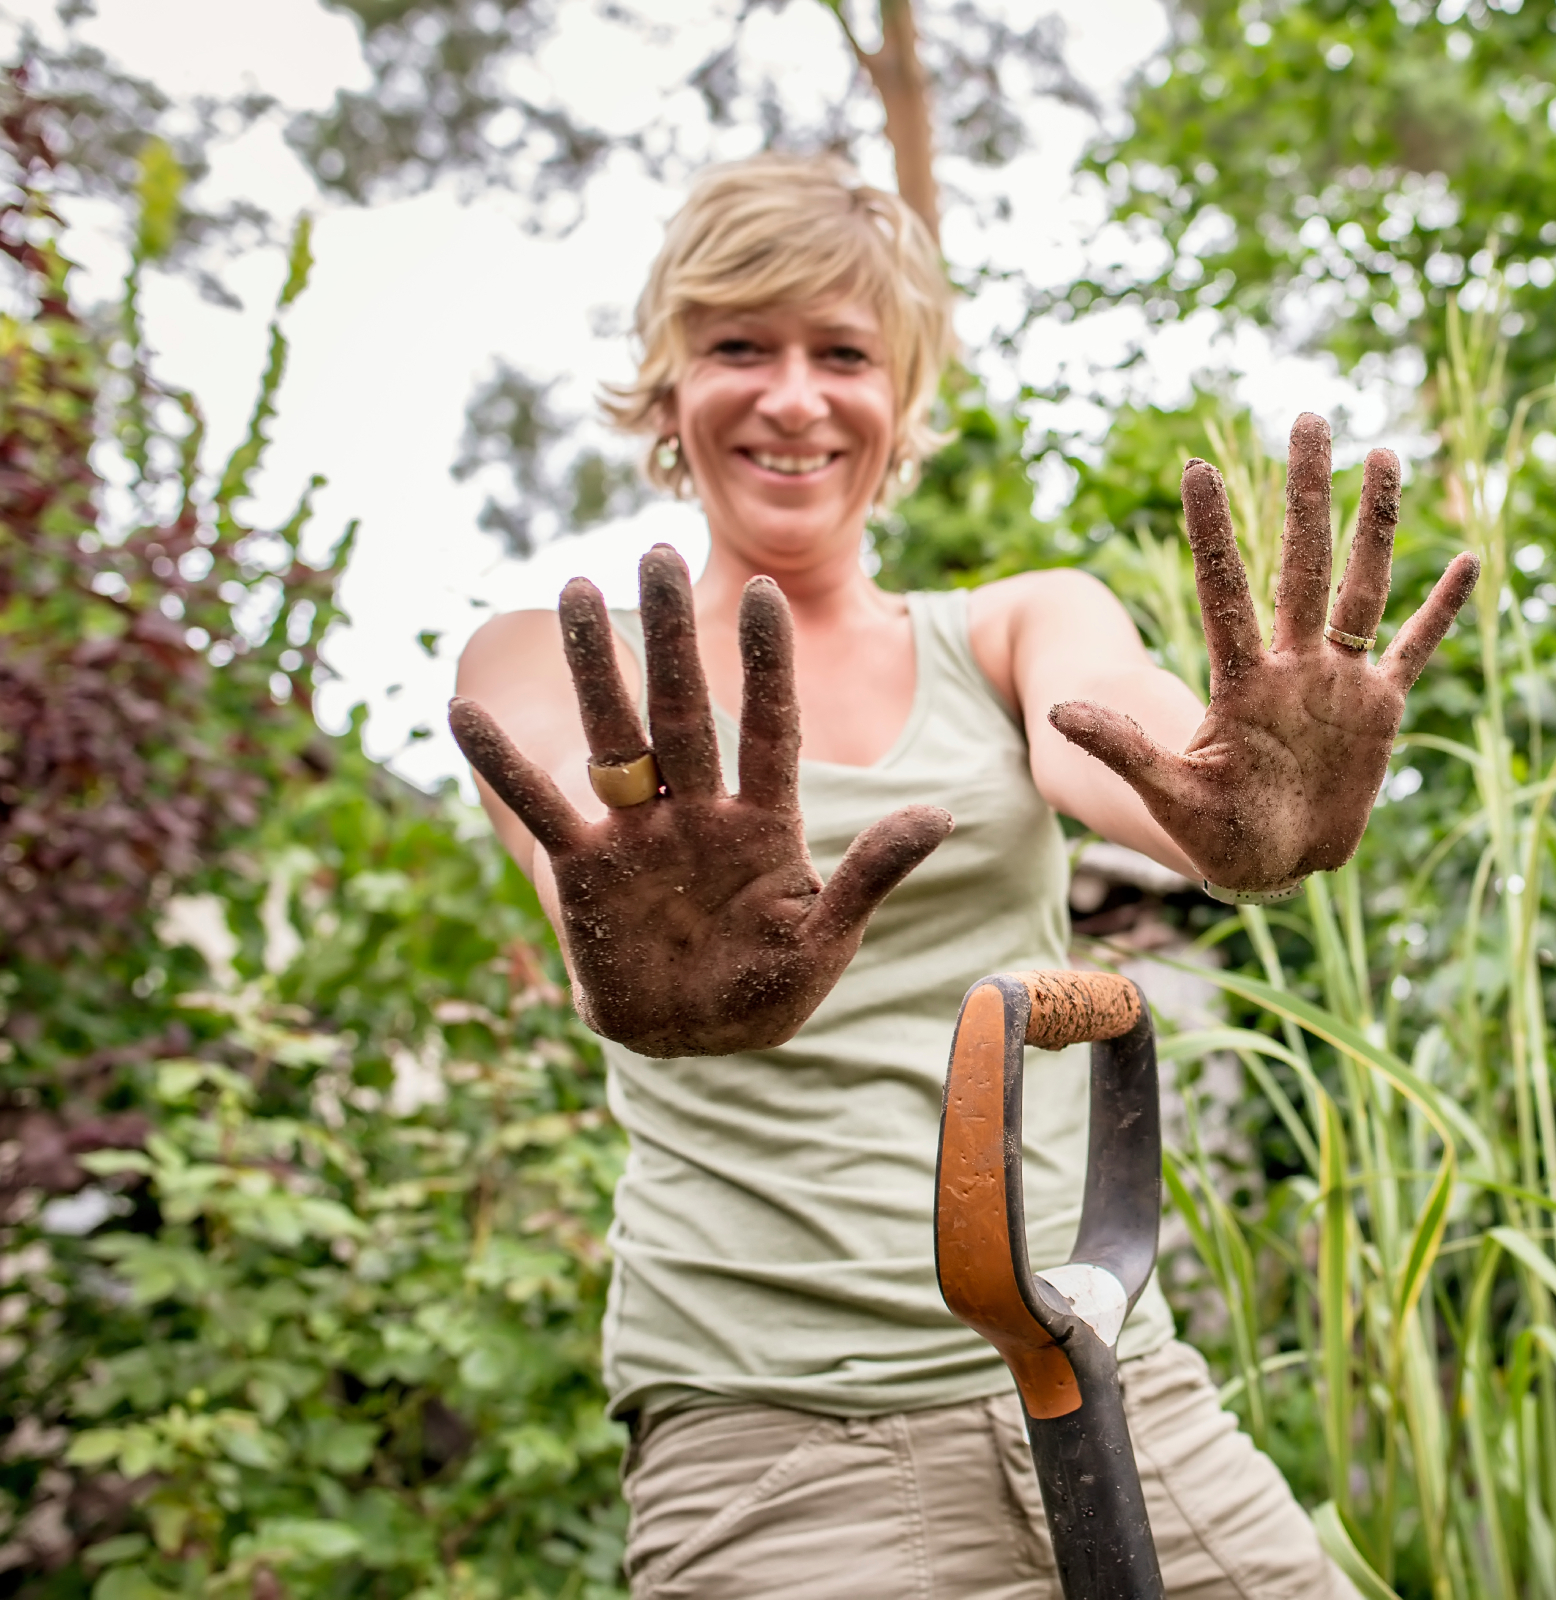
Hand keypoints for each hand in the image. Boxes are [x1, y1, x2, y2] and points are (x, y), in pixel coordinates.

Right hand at [448, 547, 951, 1055]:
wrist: (694, 1040)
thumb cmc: (768, 988)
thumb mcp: (826, 937)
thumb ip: (871, 874)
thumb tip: (943, 815)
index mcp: (765, 820)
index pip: (771, 726)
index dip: (767, 662)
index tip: (763, 591)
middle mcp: (698, 809)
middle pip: (684, 708)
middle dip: (673, 635)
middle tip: (656, 553)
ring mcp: (638, 834)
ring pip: (615, 735)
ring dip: (597, 667)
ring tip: (578, 589)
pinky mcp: (586, 871)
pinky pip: (543, 808)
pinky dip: (503, 766)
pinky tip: (463, 713)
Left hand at [1049, 415, 1476, 895]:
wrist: (1270, 864)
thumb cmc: (1214, 831)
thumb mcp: (1167, 794)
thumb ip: (1124, 751)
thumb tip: (1059, 715)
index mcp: (1241, 681)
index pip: (1224, 590)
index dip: (1213, 532)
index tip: (1195, 467)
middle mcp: (1292, 665)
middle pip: (1302, 564)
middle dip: (1307, 493)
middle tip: (1308, 419)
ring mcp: (1337, 681)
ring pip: (1362, 588)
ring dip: (1376, 525)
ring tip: (1383, 454)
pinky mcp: (1377, 709)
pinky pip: (1414, 650)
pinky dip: (1440, 611)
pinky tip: (1468, 560)